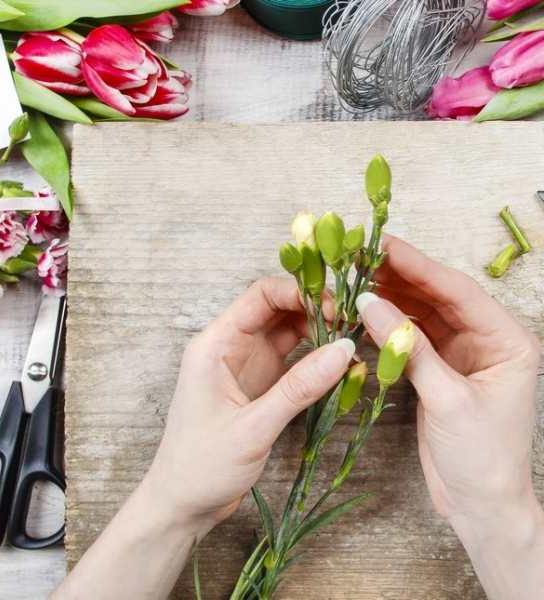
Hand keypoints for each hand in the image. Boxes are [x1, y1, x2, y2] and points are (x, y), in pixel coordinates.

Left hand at [146, 277, 354, 532]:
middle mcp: (230, 347)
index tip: (334, 306)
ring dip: (318, 334)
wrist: (182, 503)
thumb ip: (298, 388)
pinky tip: (338, 367)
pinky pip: (291, 361)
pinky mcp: (258, 385)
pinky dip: (314, 360)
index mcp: (215, 344)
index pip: (258, 296)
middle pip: (276, 310)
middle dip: (314, 310)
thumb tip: (344, 350)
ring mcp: (245, 365)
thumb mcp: (253, 427)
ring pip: (286, 333)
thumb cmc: (202, 465)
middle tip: (351, 324)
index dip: (297, 292)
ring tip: (351, 343)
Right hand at [355, 235, 543, 599]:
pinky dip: (388, 324)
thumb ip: (409, 349)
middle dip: (400, 277)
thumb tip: (369, 304)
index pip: (459, 292)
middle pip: (438, 297)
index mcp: (507, 340)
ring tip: (355, 278)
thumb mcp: (448, 399)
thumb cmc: (481, 456)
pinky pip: (410, 336)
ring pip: (421, 313)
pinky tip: (365, 311)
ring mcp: (460, 352)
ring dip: (390, 297)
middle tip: (361, 257)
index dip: (420, 267)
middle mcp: (486, 339)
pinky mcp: (438, 368)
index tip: (384, 246)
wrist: (478, 503)